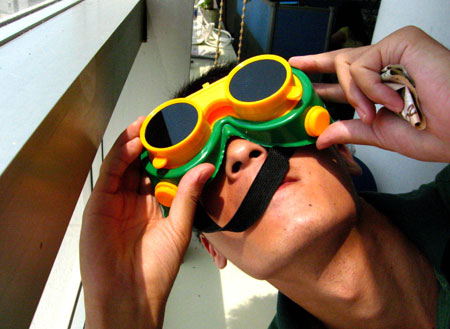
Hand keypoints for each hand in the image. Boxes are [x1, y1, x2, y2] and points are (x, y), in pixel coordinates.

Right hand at [80, 117, 213, 328]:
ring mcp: (114, 201)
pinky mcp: (99, 204)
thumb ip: (188, 196)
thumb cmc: (155, 270)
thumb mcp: (178, 227)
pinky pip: (109, 175)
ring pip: (122, 164)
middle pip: (138, 164)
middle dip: (148, 143)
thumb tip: (205, 168)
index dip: (165, 153)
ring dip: (132, 143)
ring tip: (146, 124)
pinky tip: (132, 143)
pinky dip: (118, 157)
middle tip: (160, 123)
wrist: (131, 295)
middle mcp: (131, 201)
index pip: (156, 172)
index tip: (177, 135)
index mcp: (150, 206)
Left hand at [289, 26, 449, 161]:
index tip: (304, 74)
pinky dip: (372, 88)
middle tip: (296, 64)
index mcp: (383, 85)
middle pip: (343, 59)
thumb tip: (323, 136)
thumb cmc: (436, 131)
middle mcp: (388, 65)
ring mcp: (394, 52)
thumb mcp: (382, 134)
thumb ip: (351, 129)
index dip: (324, 77)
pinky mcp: (402, 43)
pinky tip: (393, 99)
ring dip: (357, 95)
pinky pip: (363, 65)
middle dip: (317, 64)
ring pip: (347, 66)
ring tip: (379, 110)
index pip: (348, 77)